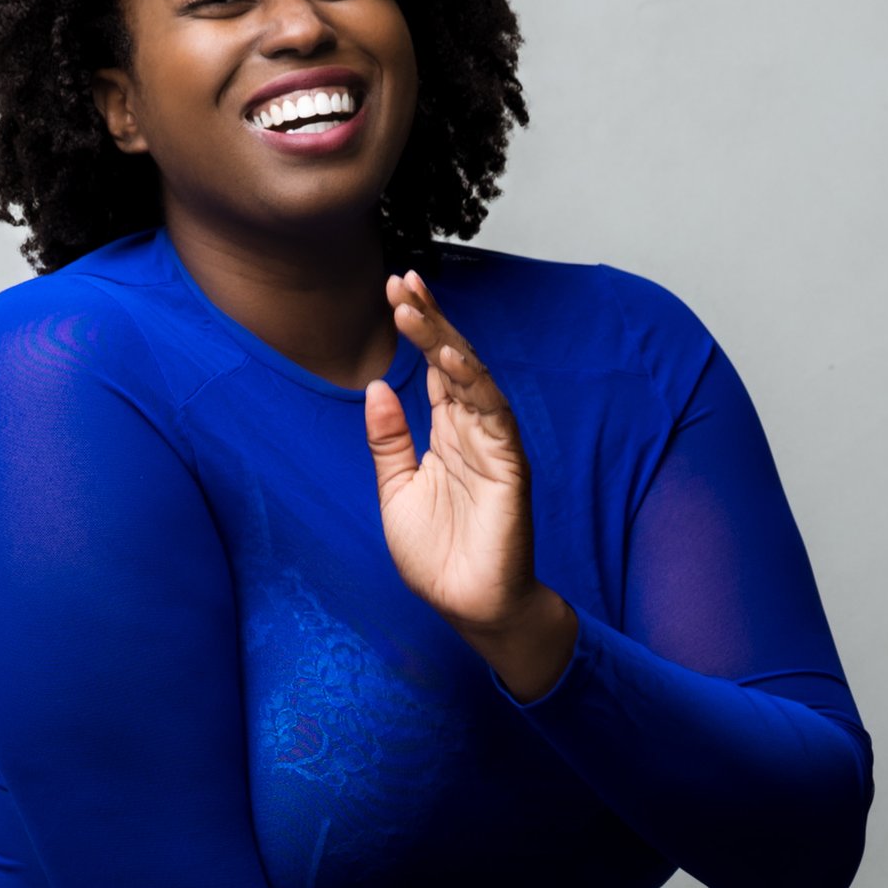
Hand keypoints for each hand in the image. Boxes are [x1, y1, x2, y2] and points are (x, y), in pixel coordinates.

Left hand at [365, 273, 577, 702]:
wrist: (469, 606)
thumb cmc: (438, 556)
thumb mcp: (396, 491)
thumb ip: (389, 441)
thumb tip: (377, 385)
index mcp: (446, 433)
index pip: (432, 367)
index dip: (417, 328)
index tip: (394, 290)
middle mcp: (472, 430)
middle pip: (452, 360)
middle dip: (428, 319)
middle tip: (402, 280)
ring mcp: (493, 445)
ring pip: (472, 378)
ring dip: (444, 340)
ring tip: (414, 306)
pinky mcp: (509, 466)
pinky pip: (495, 416)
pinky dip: (475, 385)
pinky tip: (451, 358)